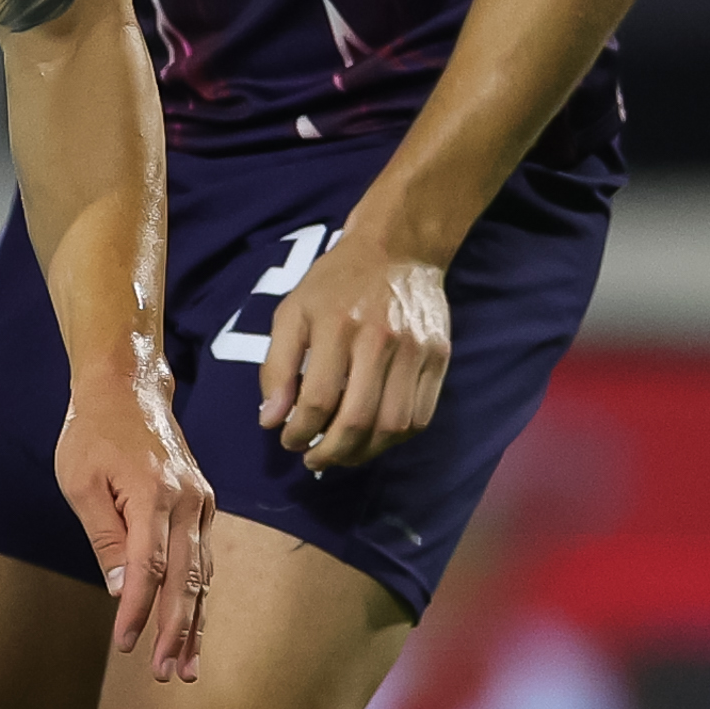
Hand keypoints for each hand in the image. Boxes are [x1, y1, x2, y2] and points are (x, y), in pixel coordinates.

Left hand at [54, 361, 214, 681]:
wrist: (127, 388)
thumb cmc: (93, 434)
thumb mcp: (81, 483)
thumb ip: (104, 537)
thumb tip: (119, 589)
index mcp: (155, 495)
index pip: (148, 568)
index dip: (137, 610)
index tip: (125, 645)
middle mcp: (188, 502)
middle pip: (186, 579)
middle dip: (176, 631)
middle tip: (167, 674)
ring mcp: (201, 503)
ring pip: (202, 574)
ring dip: (194, 622)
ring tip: (186, 666)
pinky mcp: (202, 505)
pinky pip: (203, 559)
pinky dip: (199, 595)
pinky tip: (192, 626)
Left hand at [257, 218, 450, 472]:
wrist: (400, 249)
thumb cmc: (336, 282)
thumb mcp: (293, 311)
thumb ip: (276, 367)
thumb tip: (270, 421)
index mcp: (338, 326)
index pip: (319, 399)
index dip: (300, 432)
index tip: (289, 441)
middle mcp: (380, 340)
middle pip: (359, 419)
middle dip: (331, 453)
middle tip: (314, 460)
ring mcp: (415, 351)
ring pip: (393, 425)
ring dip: (365, 453)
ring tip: (342, 455)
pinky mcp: (439, 358)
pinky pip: (420, 416)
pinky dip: (395, 439)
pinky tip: (373, 439)